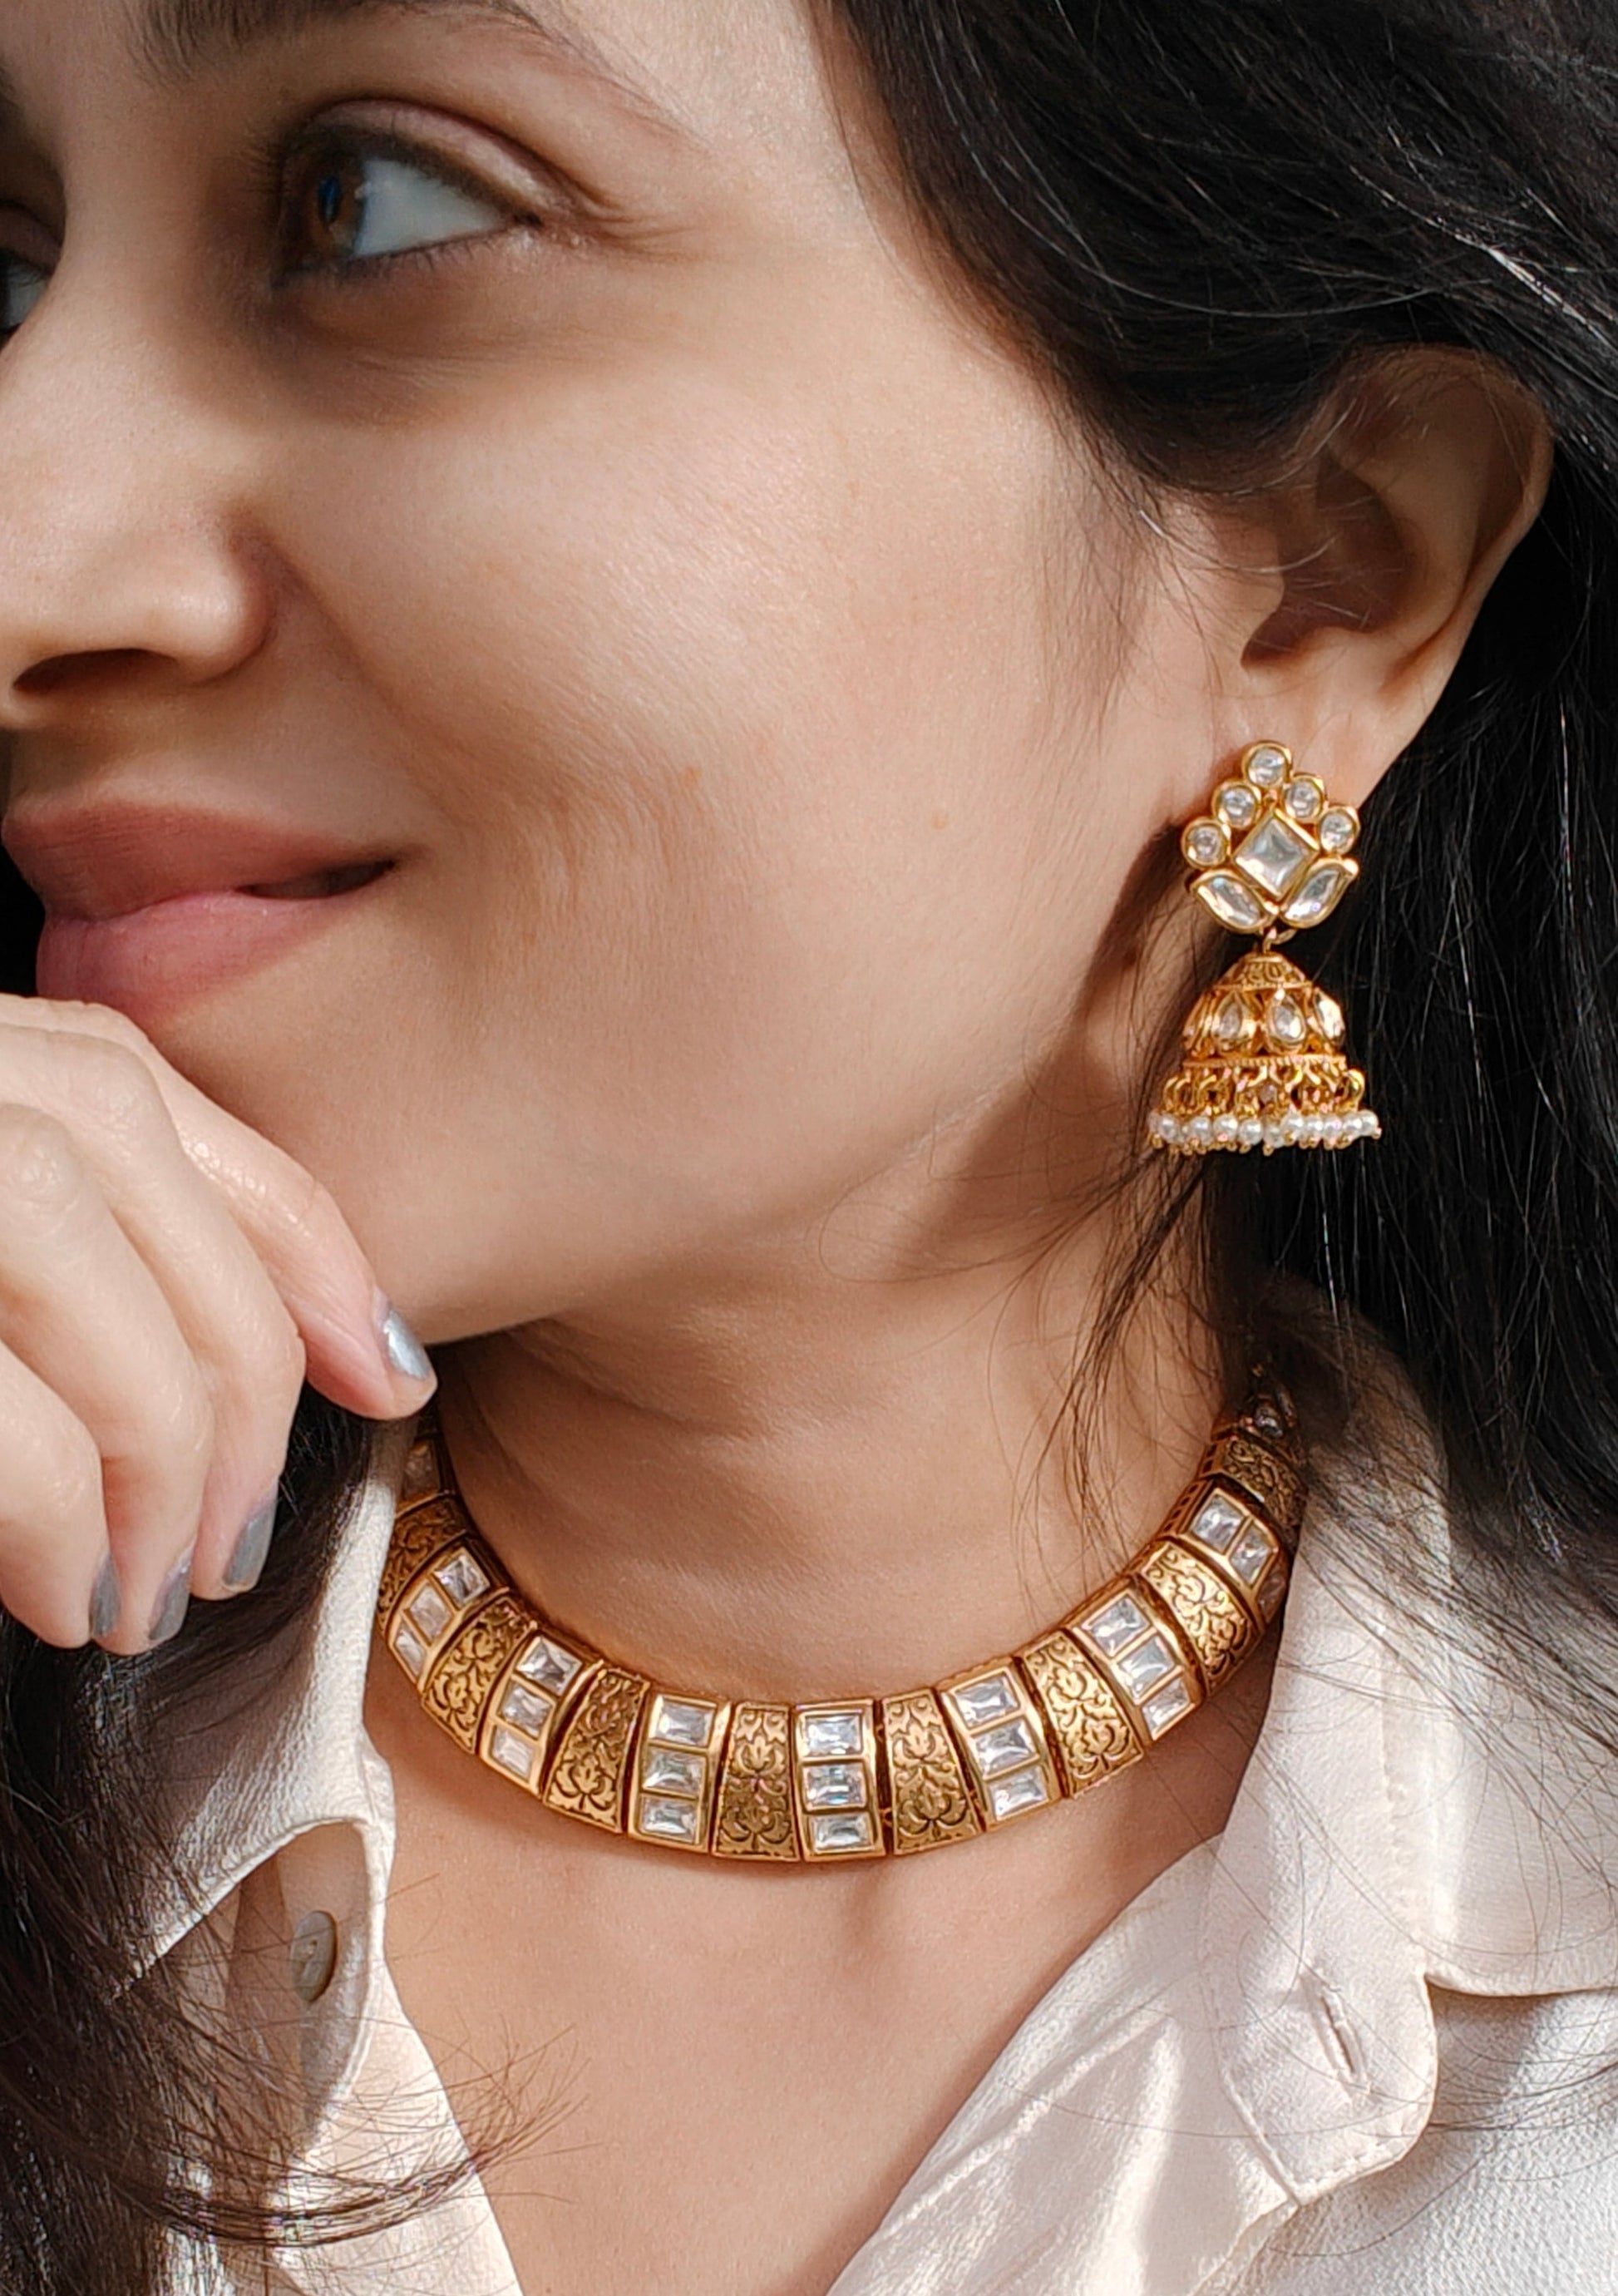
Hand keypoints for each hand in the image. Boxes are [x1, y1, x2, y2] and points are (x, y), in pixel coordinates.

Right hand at [0, 995, 436, 1654]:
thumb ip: (92, 1266)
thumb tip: (338, 1360)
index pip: (139, 1090)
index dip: (292, 1236)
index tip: (394, 1377)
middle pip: (115, 1154)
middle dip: (228, 1365)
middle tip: (237, 1547)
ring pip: (60, 1243)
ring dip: (151, 1446)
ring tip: (147, 1595)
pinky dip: (55, 1511)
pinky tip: (64, 1596)